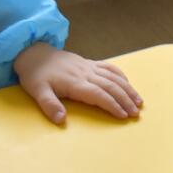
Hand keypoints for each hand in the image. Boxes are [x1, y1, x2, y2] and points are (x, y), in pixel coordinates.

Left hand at [12, 42, 141, 123]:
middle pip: (110, 86)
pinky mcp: (89, 63)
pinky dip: (121, 75)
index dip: (112, 105)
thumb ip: (49, 105)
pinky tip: (128, 83)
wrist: (34, 53)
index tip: (123, 115)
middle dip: (125, 99)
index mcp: (74, 82)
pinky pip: (109, 67)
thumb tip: (61, 120)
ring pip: (113, 77)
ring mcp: (88, 67)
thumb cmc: (35, 75)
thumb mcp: (37, 92)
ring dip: (127, 89)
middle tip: (136, 113)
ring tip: (138, 101)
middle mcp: (85, 73)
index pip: (98, 94)